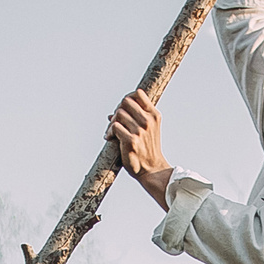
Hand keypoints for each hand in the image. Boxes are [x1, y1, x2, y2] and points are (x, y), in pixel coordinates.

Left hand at [107, 89, 169, 206]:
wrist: (152, 170)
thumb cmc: (148, 149)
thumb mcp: (149, 130)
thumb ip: (135, 118)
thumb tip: (112, 113)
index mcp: (154, 115)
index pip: (139, 94)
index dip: (127, 98)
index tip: (124, 109)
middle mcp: (148, 121)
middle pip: (125, 101)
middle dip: (117, 109)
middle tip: (115, 121)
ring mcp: (140, 131)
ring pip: (119, 114)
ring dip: (112, 122)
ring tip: (112, 132)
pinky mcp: (131, 140)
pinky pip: (115, 127)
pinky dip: (109, 132)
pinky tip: (110, 138)